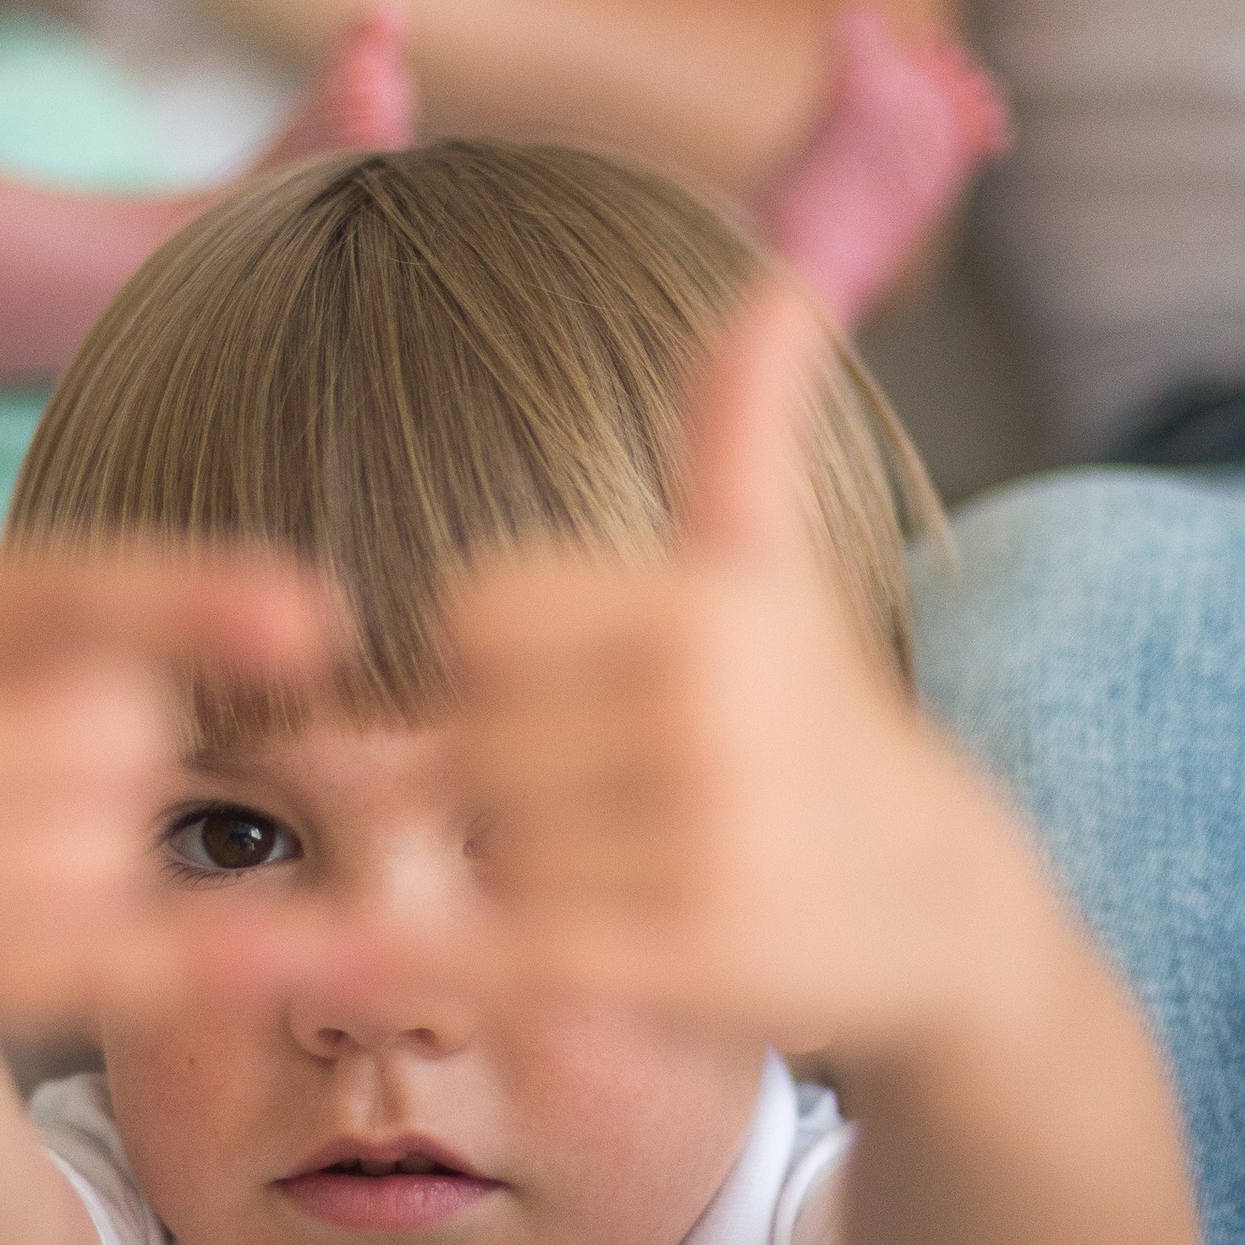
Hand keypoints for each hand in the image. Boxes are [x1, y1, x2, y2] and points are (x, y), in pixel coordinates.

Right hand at [0, 224, 340, 1032]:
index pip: (65, 605)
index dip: (189, 605)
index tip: (312, 609)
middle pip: (125, 731)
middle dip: (104, 729)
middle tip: (3, 738)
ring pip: (127, 841)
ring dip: (106, 836)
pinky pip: (130, 966)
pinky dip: (228, 961)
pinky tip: (312, 951)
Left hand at [449, 280, 1031, 1070]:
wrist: (940, 909)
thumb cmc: (822, 723)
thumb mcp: (777, 571)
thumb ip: (741, 428)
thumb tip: (782, 283)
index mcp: (706, 603)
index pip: (473, 619)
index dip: (500, 666)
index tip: (582, 695)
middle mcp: (707, 712)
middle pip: (468, 740)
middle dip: (513, 780)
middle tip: (621, 804)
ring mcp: (700, 841)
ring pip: (484, 850)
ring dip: (524, 878)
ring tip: (635, 875)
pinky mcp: (684, 960)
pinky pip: (498, 949)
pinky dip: (398, 960)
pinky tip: (304, 961)